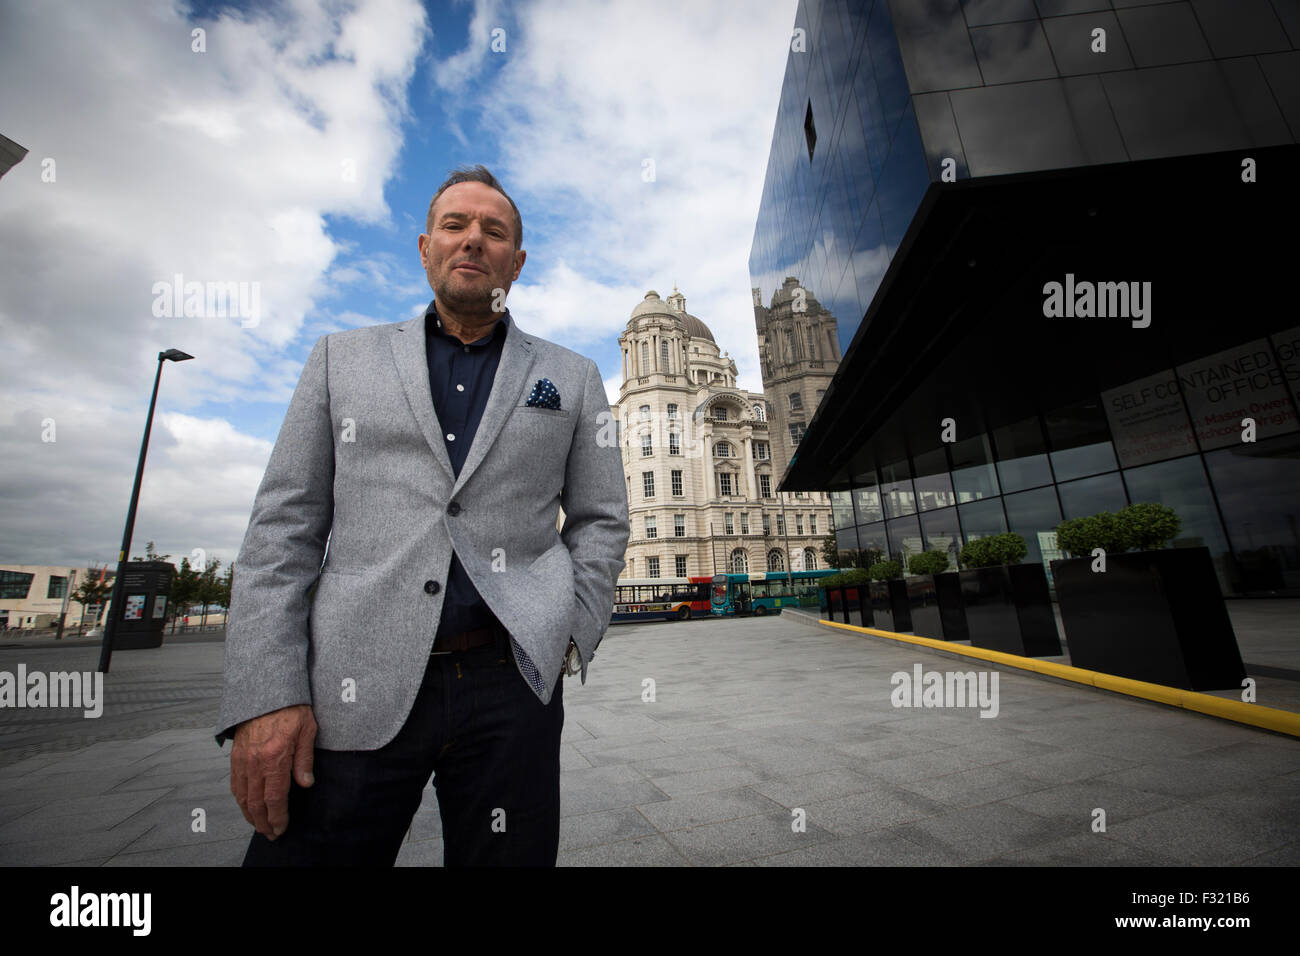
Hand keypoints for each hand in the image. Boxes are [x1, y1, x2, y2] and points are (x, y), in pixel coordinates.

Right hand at [230, 704, 316, 840]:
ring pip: (242, 795)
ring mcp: (242, 759)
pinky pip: (235, 782)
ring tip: (258, 825)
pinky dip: (239, 798)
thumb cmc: (290, 707)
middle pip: (256, 802)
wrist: (266, 689)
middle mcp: (255, 761)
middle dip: (263, 822)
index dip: (278, 817)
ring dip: (250, 814)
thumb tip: (306, 784)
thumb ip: (304, 759)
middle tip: (271, 833)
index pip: (275, 797)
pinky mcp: (235, 755)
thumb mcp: (307, 729)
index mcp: (274, 757)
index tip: (281, 828)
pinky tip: (246, 805)